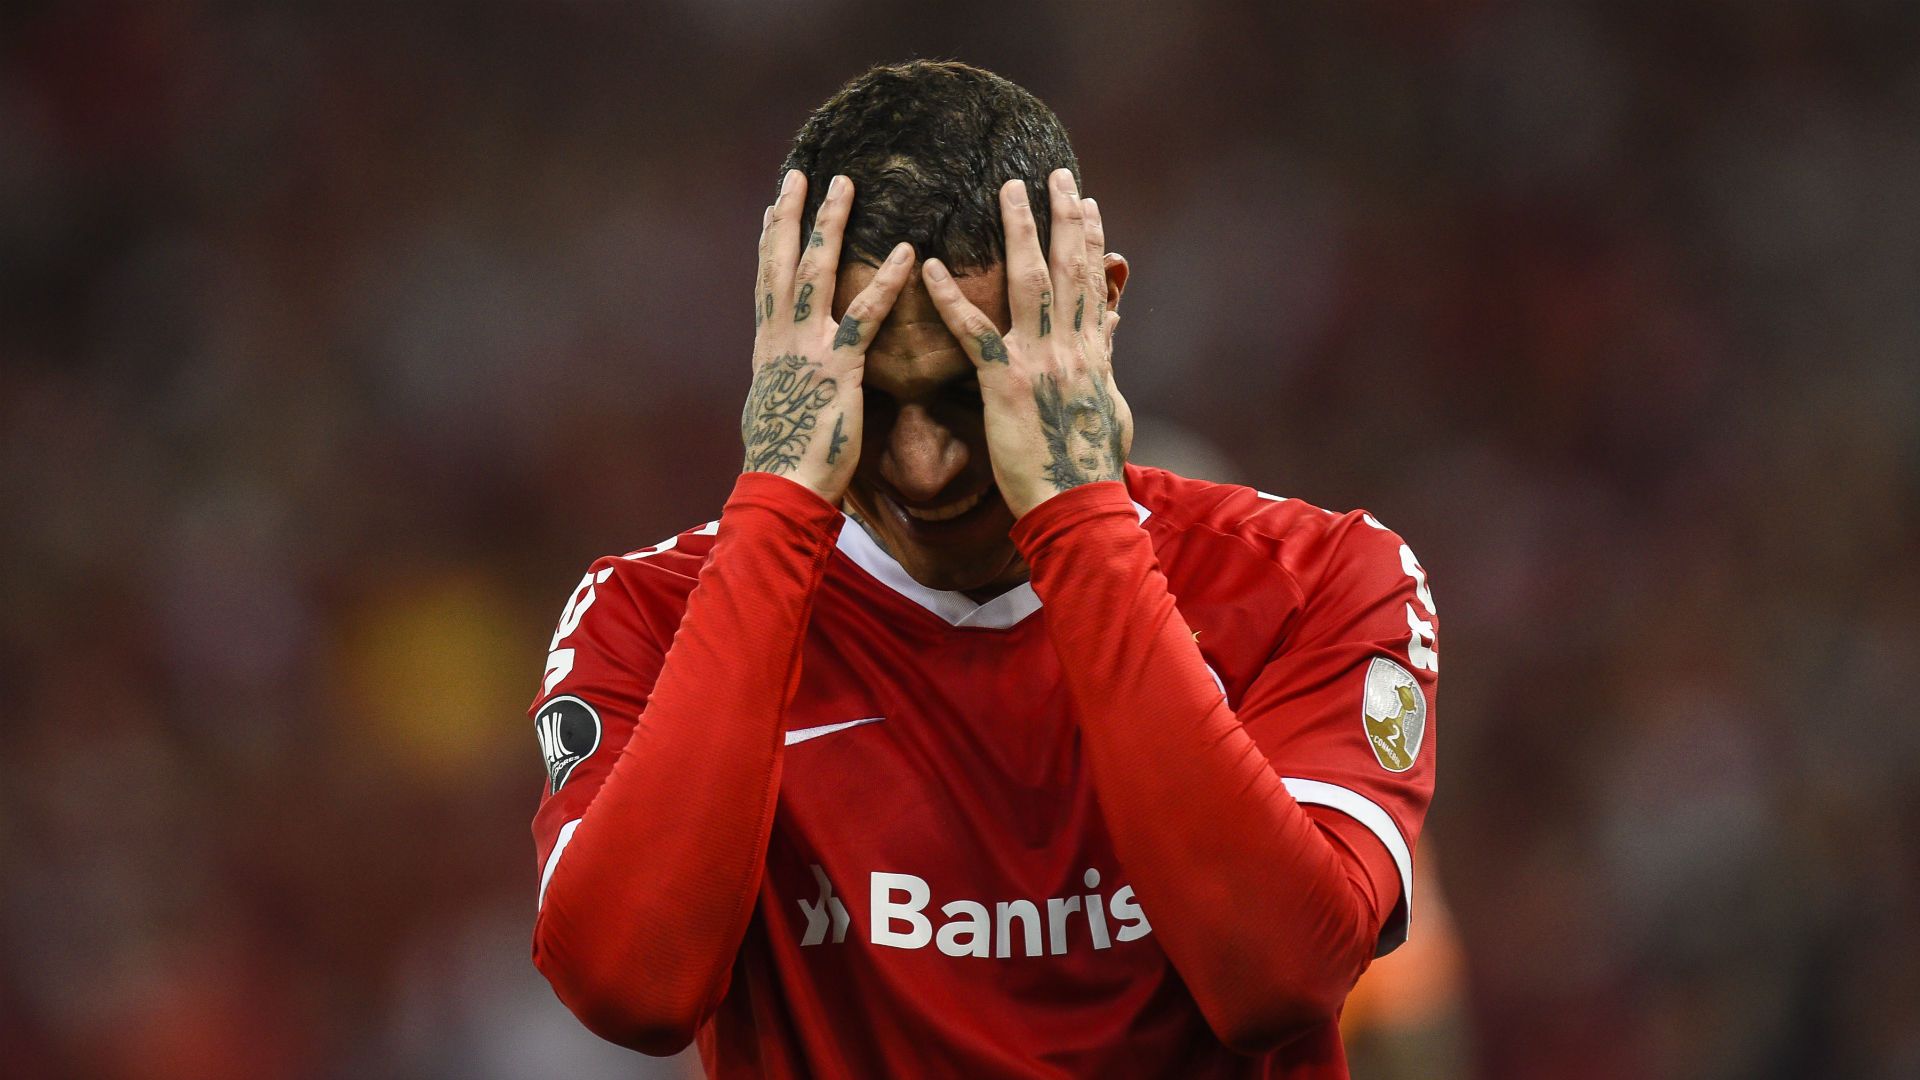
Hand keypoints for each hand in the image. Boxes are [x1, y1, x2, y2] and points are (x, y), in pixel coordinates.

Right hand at [742, 170, 914, 503]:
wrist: (782, 489)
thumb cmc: (785, 460)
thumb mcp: (778, 409)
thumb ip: (788, 380)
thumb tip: (786, 374)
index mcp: (768, 349)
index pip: (768, 283)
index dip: (772, 242)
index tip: (775, 206)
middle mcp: (781, 340)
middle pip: (783, 264)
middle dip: (792, 216)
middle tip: (800, 174)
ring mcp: (806, 350)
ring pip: (816, 274)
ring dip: (830, 225)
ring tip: (845, 185)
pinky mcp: (838, 369)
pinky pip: (865, 317)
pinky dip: (886, 282)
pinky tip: (907, 252)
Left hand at [919, 169, 1130, 518]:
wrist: (1076, 504)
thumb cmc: (1090, 464)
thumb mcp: (1109, 405)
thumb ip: (1104, 359)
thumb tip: (1109, 327)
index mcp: (1091, 352)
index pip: (1091, 282)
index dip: (1089, 238)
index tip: (1085, 201)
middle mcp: (1069, 347)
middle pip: (1067, 268)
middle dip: (1062, 216)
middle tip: (1054, 173)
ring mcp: (1037, 361)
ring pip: (1029, 283)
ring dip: (1019, 231)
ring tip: (1008, 189)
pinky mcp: (1003, 384)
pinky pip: (973, 333)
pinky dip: (950, 298)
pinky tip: (929, 266)